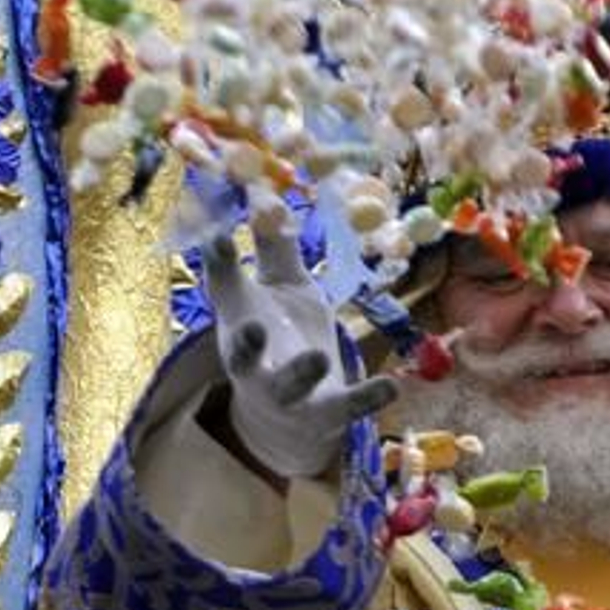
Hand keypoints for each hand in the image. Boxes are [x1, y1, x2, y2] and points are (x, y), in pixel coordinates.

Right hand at [203, 202, 397, 478]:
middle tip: (251, 327)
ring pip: (290, 389)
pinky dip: (367, 398)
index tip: (219, 235)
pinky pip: (347, 409)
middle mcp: (257, 366)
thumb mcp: (278, 289)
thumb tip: (267, 194)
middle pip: (243, 359)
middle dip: (246, 346)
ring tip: (316, 357)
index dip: (222, 265)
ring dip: (301, 373)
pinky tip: (391, 386)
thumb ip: (273, 248)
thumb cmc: (281, 337)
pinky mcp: (328, 414)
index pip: (226, 294)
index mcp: (241, 328)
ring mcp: (292, 395)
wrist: (290, 415)